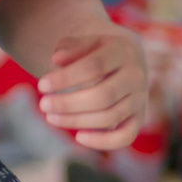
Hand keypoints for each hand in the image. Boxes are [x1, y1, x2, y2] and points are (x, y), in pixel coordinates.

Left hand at [35, 27, 150, 151]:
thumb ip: (71, 46)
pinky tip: (78, 137)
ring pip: (110, 117)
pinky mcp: (139, 117)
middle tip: (43, 105)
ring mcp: (140, 98)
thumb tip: (57, 59)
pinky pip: (125, 136)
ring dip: (76, 121)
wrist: (125, 56)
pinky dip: (103, 141)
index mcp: (123, 50)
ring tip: (51, 117)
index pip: (94, 67)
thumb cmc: (97, 49)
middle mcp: (136, 75)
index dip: (66, 78)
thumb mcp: (84, 40)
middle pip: (103, 96)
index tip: (41, 85)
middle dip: (68, 104)